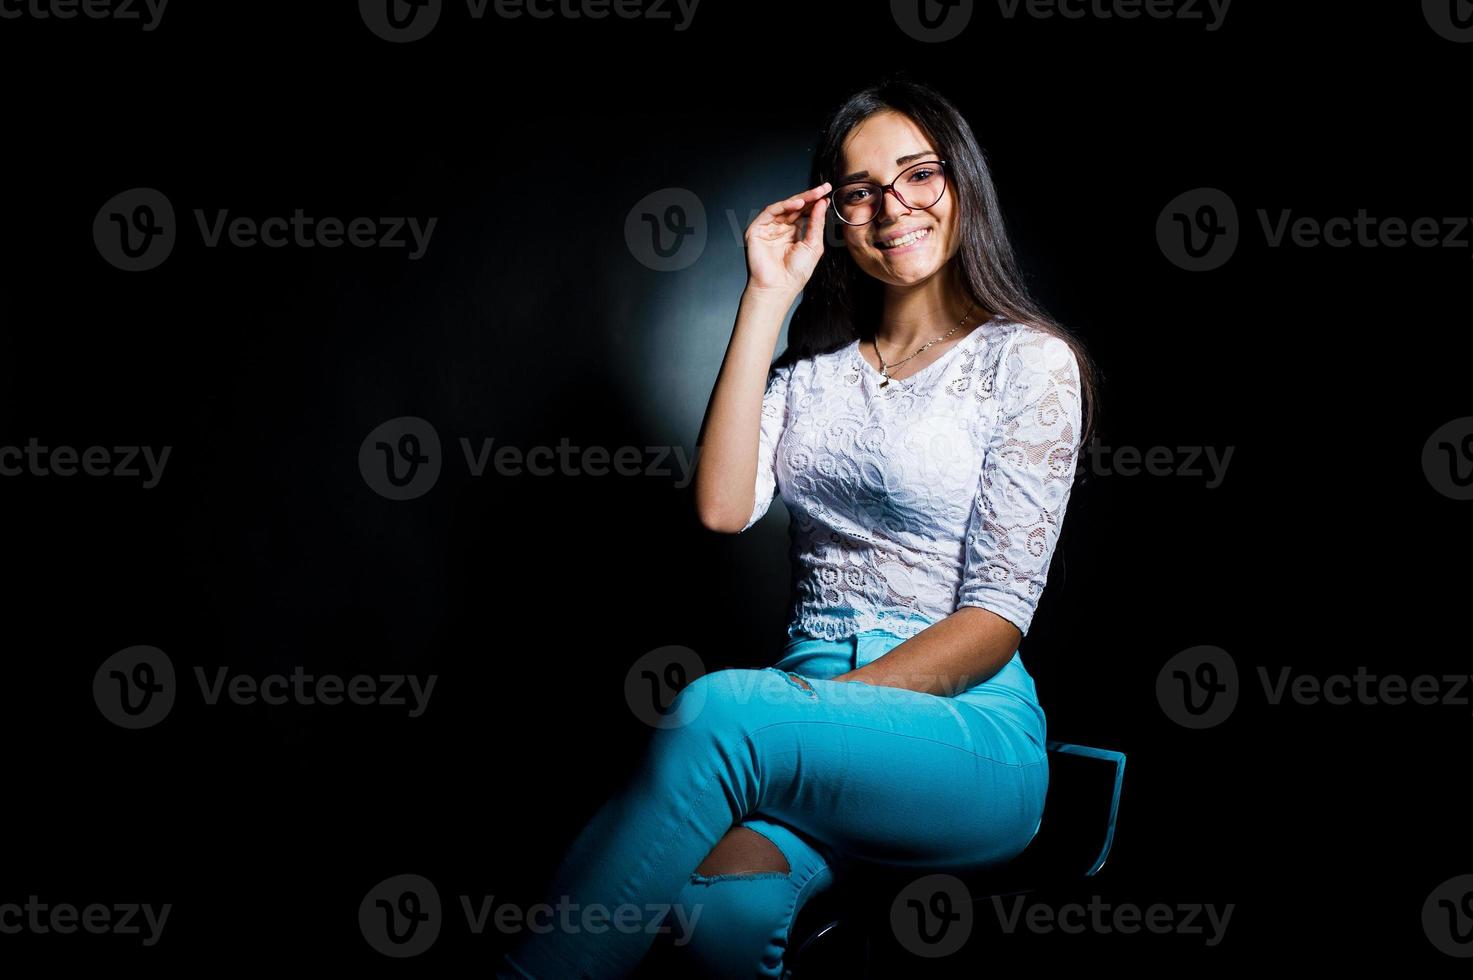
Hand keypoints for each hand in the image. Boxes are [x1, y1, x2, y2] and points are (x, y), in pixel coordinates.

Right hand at [744, 181, 829, 295]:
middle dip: (810, 197)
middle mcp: (780, 229)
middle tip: (822, 189)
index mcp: (793, 233)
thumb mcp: (813, 245)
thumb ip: (816, 223)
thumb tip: (822, 203)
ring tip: (813, 195)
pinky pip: (770, 212)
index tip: (827, 193)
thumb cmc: (794, 273)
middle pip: (795, 207)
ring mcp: (768, 228)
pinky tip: (797, 204)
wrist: (779, 287)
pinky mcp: (757, 229)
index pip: (804, 213)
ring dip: (799, 199)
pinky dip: (784, 206)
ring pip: (784, 207)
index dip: (815, 203)